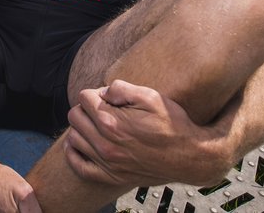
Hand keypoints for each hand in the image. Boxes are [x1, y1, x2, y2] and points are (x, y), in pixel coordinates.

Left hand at [63, 79, 234, 187]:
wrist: (190, 157)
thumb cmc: (172, 124)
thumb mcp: (150, 96)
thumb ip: (121, 88)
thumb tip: (103, 91)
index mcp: (112, 122)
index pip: (84, 97)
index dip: (97, 93)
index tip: (109, 98)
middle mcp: (106, 144)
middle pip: (75, 115)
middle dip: (86, 107)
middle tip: (104, 109)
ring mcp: (107, 163)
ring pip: (73, 137)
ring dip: (81, 128)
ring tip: (98, 125)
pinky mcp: (110, 176)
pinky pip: (78, 166)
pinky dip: (74, 153)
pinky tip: (82, 143)